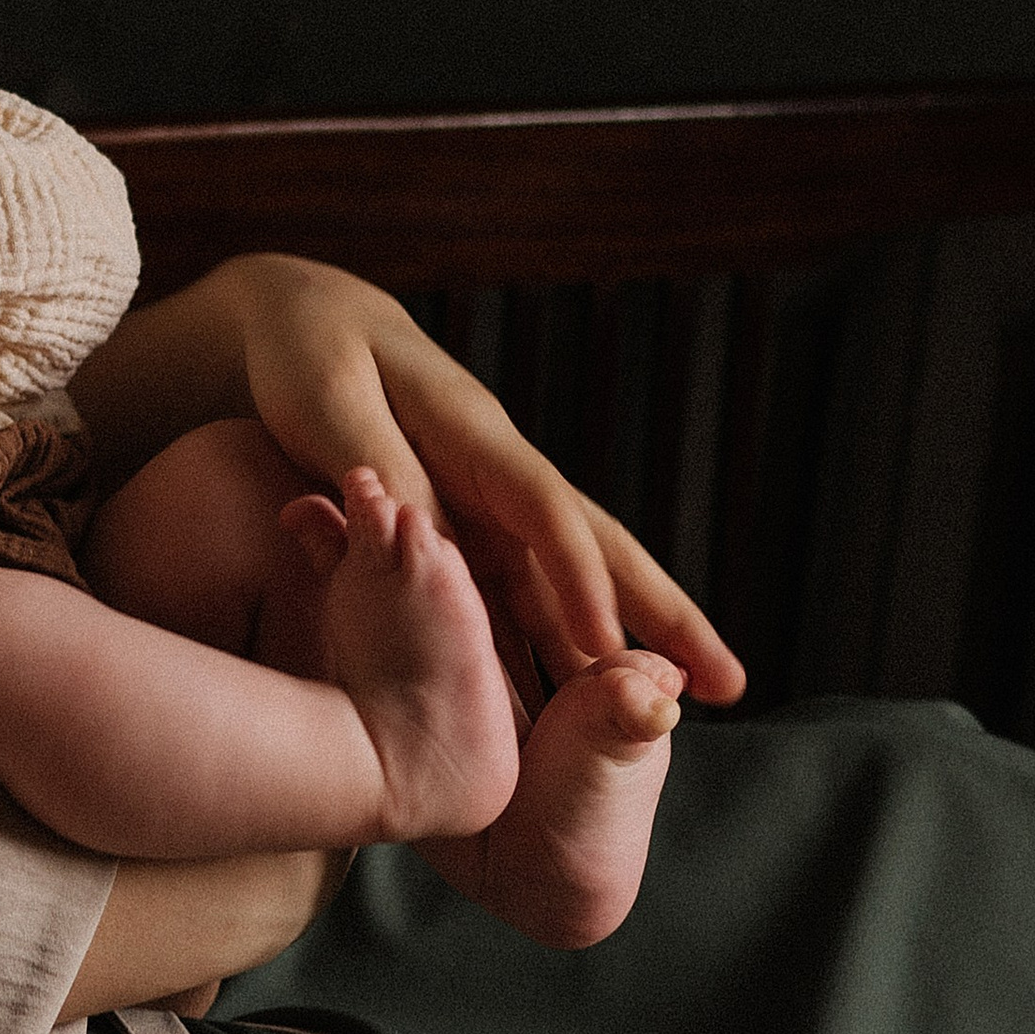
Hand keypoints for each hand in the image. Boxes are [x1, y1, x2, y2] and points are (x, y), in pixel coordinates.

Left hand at [73, 255, 744, 704]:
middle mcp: (500, 474)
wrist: (304, 323)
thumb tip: (431, 541)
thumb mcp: (330, 402)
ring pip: (566, 581)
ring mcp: (489, 503)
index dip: (579, 580)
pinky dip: (549, 642)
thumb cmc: (309, 356)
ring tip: (677, 711)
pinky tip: (570, 699)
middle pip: (597, 548)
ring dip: (616, 643)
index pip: (544, 513)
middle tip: (731, 684)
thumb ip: (379, 465)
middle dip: (663, 616)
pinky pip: (517, 593)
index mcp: (475, 435)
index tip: (610, 650)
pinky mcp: (465, 527)